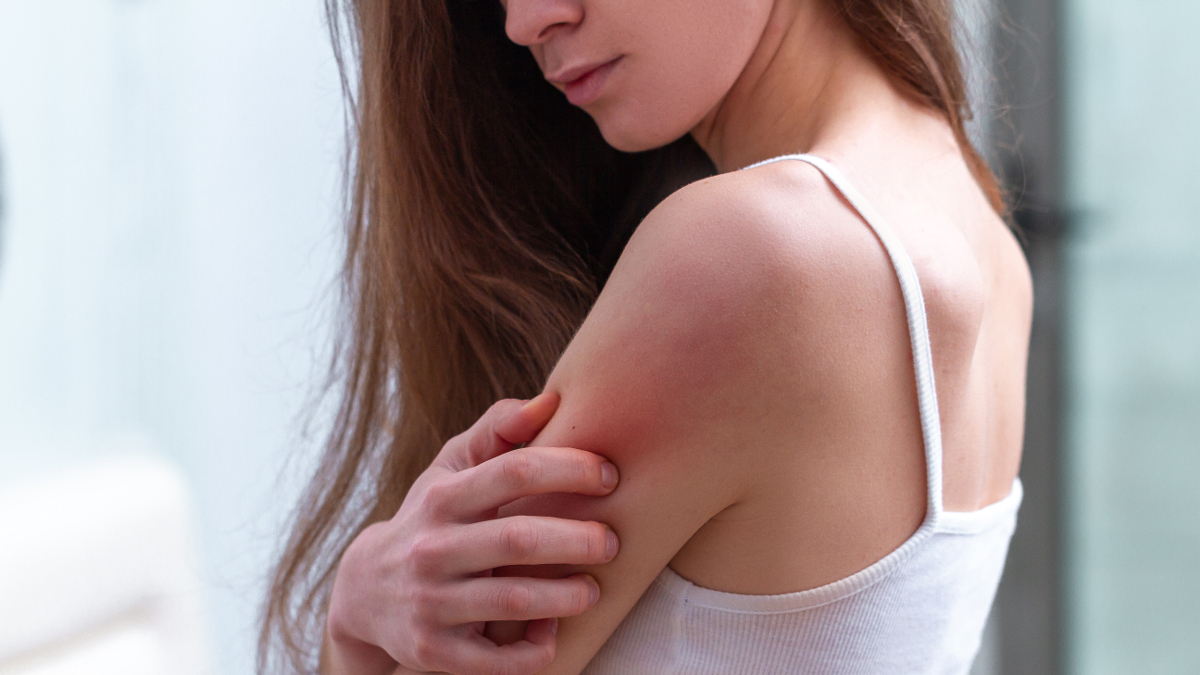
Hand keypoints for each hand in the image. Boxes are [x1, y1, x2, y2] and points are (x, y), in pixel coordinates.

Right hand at [325, 393, 619, 674]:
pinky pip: (498, 659)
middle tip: (611, 542)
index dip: (568, 469)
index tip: (609, 475)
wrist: (364, 590)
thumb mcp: (451, 468)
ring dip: (566, 596)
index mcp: (443, 498)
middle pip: (518, 539)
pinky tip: (552, 629)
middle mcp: (432, 548)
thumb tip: (551, 401)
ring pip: (512, 600)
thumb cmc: (432, 517)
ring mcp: (431, 602)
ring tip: (593, 589)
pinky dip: (536, 647)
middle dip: (577, 539)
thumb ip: (499, 430)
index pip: (513, 471)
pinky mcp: (434, 651)